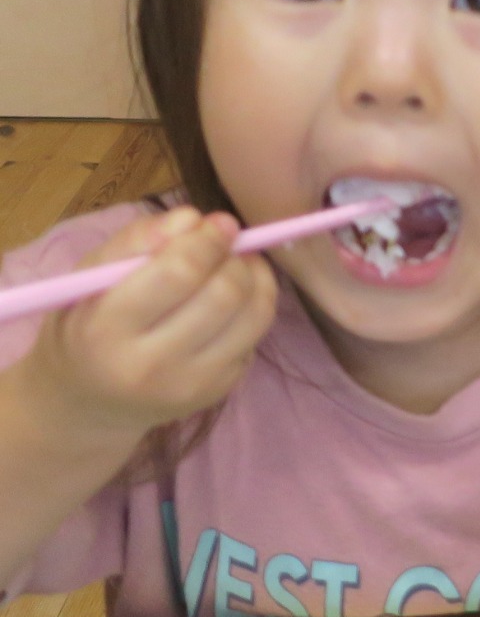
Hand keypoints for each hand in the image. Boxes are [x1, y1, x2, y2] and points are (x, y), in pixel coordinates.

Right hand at [23, 206, 276, 438]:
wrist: (89, 399)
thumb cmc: (86, 324)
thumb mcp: (90, 276)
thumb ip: (135, 241)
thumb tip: (193, 217)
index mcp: (106, 329)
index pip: (178, 274)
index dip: (208, 240)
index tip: (218, 222)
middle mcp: (151, 365)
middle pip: (224, 295)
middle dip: (234, 258)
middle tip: (227, 244)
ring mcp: (190, 385)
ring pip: (253, 317)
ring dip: (256, 278)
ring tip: (238, 263)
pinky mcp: (218, 392)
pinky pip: (255, 338)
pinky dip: (254, 308)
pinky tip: (232, 299)